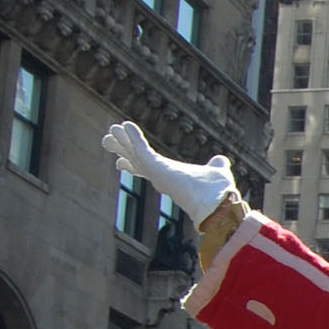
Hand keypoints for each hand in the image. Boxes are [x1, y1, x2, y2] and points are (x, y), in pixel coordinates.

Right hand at [101, 122, 237, 228]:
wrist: (216, 203)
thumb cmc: (217, 192)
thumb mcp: (218, 172)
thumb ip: (217, 165)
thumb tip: (221, 160)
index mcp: (171, 179)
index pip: (148, 169)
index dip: (135, 163)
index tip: (120, 162)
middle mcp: (160, 177)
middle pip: (135, 161)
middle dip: (122, 149)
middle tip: (107, 141)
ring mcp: (156, 173)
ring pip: (134, 154)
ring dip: (122, 141)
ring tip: (109, 132)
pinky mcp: (156, 167)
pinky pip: (141, 149)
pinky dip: (133, 137)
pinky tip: (125, 125)